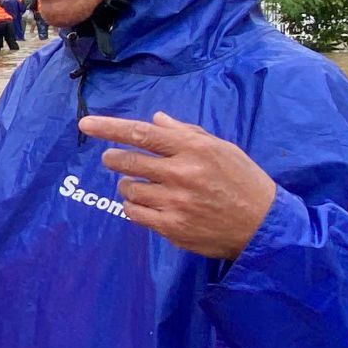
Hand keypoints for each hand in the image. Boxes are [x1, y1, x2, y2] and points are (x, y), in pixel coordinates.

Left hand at [79, 111, 275, 259]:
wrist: (263, 225)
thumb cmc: (242, 181)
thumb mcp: (221, 149)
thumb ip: (185, 133)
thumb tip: (155, 120)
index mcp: (194, 149)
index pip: (142, 133)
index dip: (110, 128)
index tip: (85, 124)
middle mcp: (181, 173)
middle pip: (128, 161)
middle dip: (114, 158)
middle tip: (113, 158)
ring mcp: (175, 202)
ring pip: (128, 189)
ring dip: (128, 185)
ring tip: (142, 185)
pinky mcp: (171, 227)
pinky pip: (134, 213)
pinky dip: (133, 206)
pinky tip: (146, 204)